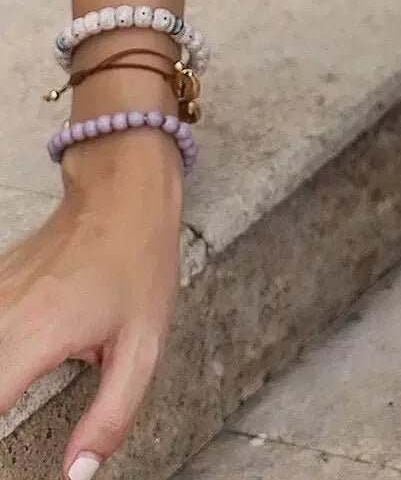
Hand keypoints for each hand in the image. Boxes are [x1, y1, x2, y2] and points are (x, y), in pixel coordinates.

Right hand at [0, 127, 183, 478]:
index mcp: (34, 337)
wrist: (123, 192)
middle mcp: (0, 315)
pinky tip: (18, 362)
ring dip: (0, 373)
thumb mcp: (143, 347)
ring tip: (19, 388)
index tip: (6, 460)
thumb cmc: (138, 264)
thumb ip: (109, 417)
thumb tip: (78, 473)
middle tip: (22, 408)